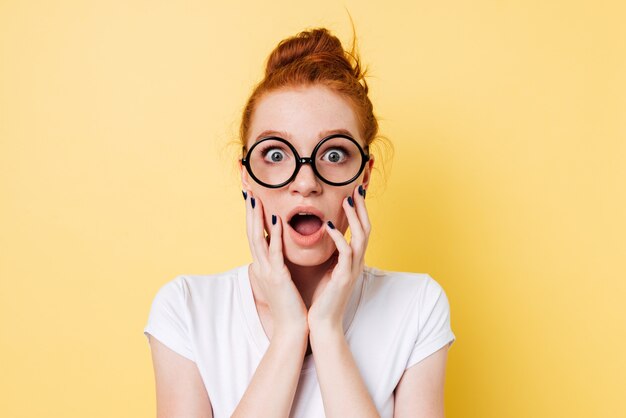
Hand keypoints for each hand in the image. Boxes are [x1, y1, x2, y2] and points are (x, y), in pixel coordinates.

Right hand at [244, 191, 308, 338]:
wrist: (292, 328)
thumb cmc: (291, 305)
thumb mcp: (282, 280)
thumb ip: (279, 264)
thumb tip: (278, 252)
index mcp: (263, 265)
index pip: (255, 235)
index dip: (252, 215)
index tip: (252, 196)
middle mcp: (261, 266)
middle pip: (251, 232)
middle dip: (250, 210)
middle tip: (247, 189)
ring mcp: (267, 271)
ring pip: (257, 239)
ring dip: (257, 217)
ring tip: (255, 198)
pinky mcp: (277, 277)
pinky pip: (274, 252)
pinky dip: (274, 235)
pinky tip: (276, 220)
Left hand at [307, 184, 369, 331]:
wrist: (323, 324)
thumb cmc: (323, 298)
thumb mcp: (328, 271)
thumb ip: (330, 255)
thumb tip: (324, 237)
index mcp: (353, 261)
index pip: (361, 230)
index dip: (359, 211)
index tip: (354, 193)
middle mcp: (357, 263)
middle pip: (367, 229)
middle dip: (362, 208)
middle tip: (357, 188)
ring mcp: (352, 270)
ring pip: (361, 237)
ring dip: (354, 217)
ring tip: (346, 199)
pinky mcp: (344, 277)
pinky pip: (346, 253)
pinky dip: (339, 238)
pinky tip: (330, 226)